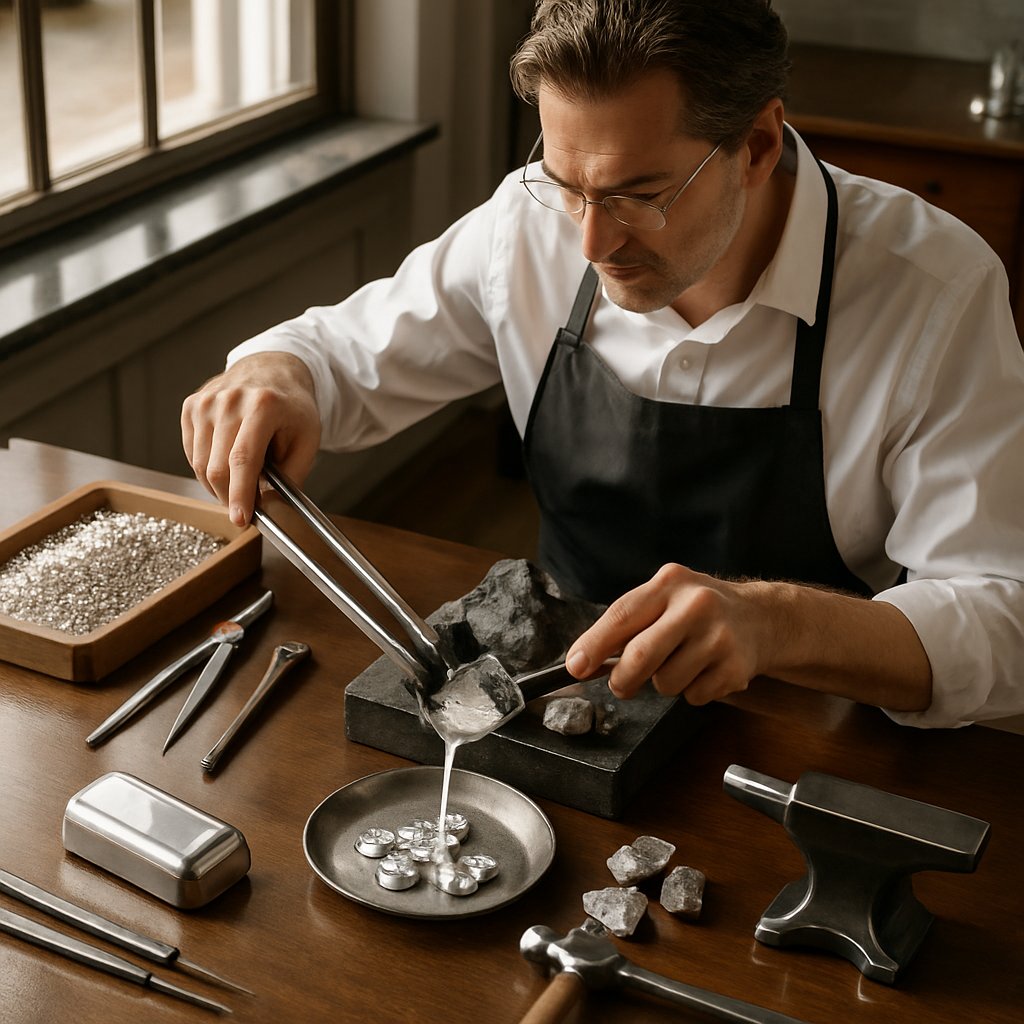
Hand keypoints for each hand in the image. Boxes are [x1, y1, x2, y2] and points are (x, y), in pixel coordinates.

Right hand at [181, 352, 321, 525]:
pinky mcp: (191, 406)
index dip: (240, 494)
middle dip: (229, 497)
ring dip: (218, 485)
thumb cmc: (292, 408)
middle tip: (246, 508)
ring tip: (241, 482)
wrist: (272, 370)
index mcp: (263, 405)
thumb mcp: (308, 440)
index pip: (243, 459)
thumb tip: (268, 506)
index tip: (240, 519)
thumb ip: (291, 475)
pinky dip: (207, 468)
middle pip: (217, 467)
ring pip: (199, 464)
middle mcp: (229, 400)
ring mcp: (206, 402)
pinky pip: (191, 453)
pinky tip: (226, 463)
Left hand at [565, 564, 773, 704]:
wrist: (761, 617)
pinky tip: (704, 670)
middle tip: (621, 685)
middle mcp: (696, 604)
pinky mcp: (736, 666)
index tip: (575, 667)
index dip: (593, 645)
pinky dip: (692, 691)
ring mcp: (720, 636)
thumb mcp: (663, 600)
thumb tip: (581, 662)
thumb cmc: (697, 611)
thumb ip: (625, 626)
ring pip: (666, 683)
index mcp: (669, 583)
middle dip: (623, 679)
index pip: (621, 616)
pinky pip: (693, 696)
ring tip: (680, 663)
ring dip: (664, 684)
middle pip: (641, 656)